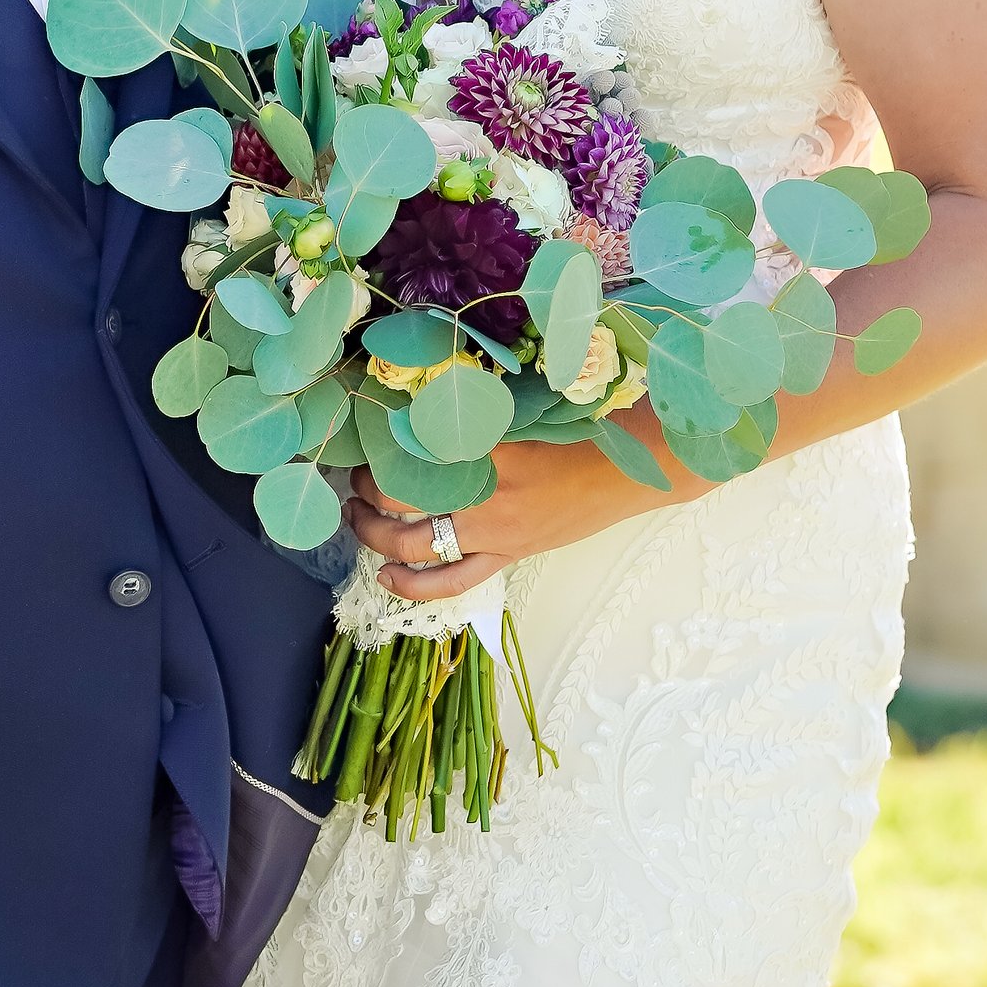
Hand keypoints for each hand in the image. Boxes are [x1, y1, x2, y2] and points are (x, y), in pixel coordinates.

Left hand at [352, 434, 669, 603]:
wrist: (631, 469)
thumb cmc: (583, 428)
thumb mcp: (526, 410)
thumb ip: (477, 415)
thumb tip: (422, 401)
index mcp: (488, 448)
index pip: (412, 451)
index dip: (378, 447)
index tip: (366, 435)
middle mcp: (485, 494)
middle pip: (401, 499)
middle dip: (367, 489)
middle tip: (354, 476)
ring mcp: (495, 532)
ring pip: (415, 543)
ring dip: (374, 532)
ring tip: (355, 517)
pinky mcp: (507, 555)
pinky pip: (452, 581)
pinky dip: (413, 584)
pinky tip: (384, 574)